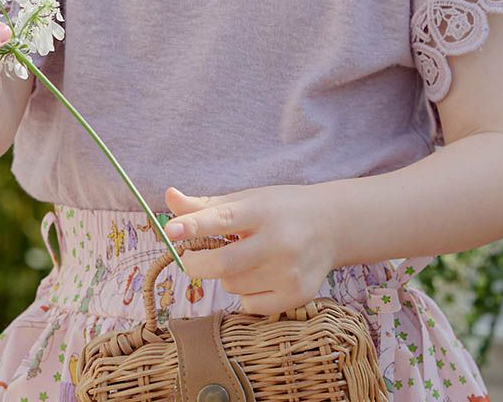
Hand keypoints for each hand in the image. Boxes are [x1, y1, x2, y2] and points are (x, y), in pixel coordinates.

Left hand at [163, 183, 337, 315]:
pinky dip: (246, 293)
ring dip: (227, 275)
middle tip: (191, 258)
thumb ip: (206, 205)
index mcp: (263, 210)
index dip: (194, 226)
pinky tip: (263, 275)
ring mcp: (289, 272)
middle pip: (223, 264)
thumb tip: (169, 197)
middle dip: (196, 264)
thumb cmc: (281, 209)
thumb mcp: (247, 199)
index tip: (170, 231)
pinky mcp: (296, 295)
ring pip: (232, 285)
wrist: (333, 225)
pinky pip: (249, 305)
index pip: (223, 219)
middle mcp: (278, 241)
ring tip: (247, 258)